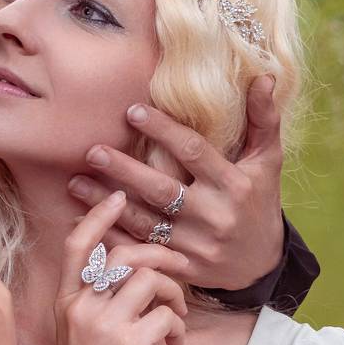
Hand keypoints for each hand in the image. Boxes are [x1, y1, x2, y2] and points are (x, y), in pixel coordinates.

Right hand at [47, 191, 186, 344]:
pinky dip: (177, 325)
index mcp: (66, 301)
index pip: (77, 245)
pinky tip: (172, 344)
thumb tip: (130, 271)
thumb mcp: (76, 332)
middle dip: (158, 255)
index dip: (98, 216)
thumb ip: (94, 301)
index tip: (119, 197)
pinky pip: (167, 314)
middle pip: (123, 255)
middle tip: (178, 267)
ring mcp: (105, 325)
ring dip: (173, 292)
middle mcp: (82, 307)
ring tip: (175, 314)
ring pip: (149, 279)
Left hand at [67, 77, 284, 290]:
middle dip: (125, 170)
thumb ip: (263, 119)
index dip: (163, 131)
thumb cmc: (259, 201)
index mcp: (234, 185)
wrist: (262, 264)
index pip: (194, 152)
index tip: (132, 111)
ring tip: (75, 182)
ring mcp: (196, 246)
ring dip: (106, 204)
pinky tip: (88, 222)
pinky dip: (113, 238)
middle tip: (92, 151)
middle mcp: (214, 216)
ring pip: (144, 223)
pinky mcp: (181, 268)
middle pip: (162, 190)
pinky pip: (142, 252)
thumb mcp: (268, 161)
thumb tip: (264, 76)